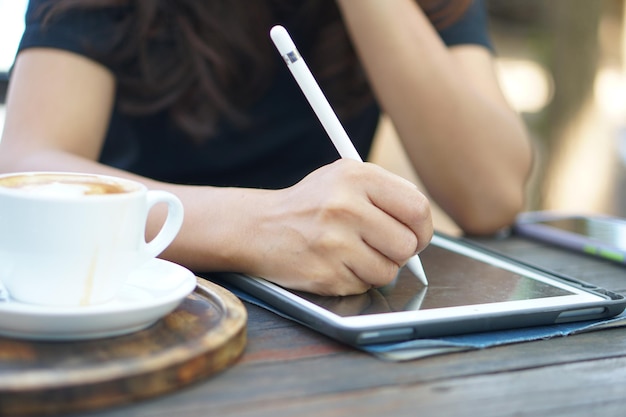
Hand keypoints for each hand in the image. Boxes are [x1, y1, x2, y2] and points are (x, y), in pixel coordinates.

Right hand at [244, 159, 432, 295]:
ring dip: (377, 267)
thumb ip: (385, 195)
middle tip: (382, 246)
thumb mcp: (343, 179)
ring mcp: (334, 243)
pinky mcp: (326, 274)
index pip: (417, 208)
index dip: (422, 228)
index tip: (416, 235)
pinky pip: (364, 285)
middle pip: (407, 244)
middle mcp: (345, 207)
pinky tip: (336, 263)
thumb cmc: (309, 205)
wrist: (259, 227)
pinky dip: (356, 279)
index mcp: (356, 177)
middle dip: (400, 251)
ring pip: (389, 270)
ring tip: (352, 253)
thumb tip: (421, 227)